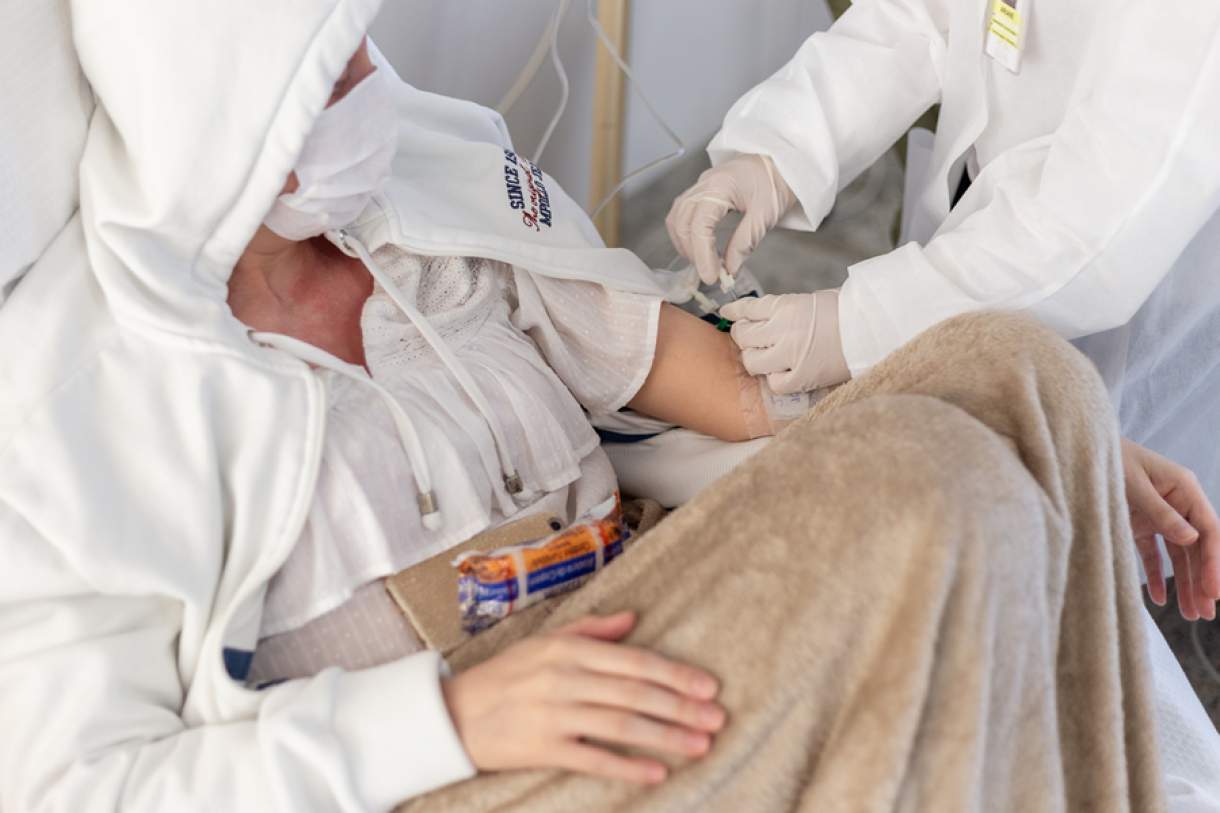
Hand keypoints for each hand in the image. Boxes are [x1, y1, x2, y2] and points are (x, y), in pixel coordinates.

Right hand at [442, 612, 725, 784]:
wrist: (454, 713)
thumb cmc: (505, 675)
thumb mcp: (546, 642)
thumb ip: (593, 630)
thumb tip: (634, 619)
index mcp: (569, 650)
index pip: (634, 661)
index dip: (675, 674)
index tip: (708, 686)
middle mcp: (564, 678)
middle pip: (634, 693)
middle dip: (681, 707)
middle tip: (717, 718)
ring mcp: (554, 714)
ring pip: (620, 725)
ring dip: (665, 736)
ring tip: (700, 745)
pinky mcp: (542, 748)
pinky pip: (592, 758)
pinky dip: (626, 767)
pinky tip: (657, 772)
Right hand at [666, 155, 795, 285]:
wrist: (782, 161)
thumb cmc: (777, 182)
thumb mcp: (765, 215)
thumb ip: (744, 243)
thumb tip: (729, 270)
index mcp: (720, 186)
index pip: (700, 225)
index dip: (702, 255)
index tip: (712, 277)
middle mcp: (704, 184)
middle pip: (682, 222)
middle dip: (692, 252)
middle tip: (710, 273)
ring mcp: (700, 186)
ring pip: (677, 217)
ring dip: (685, 243)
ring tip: (703, 262)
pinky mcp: (702, 191)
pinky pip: (682, 213)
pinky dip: (686, 233)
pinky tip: (698, 247)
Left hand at [722, 292, 848, 394]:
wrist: (872, 330)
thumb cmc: (846, 312)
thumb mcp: (810, 300)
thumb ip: (783, 309)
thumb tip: (759, 317)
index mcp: (786, 306)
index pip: (748, 309)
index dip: (734, 312)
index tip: (727, 314)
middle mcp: (783, 330)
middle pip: (743, 336)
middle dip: (743, 336)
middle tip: (750, 339)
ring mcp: (790, 356)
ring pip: (752, 361)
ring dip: (755, 359)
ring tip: (767, 356)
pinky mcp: (801, 378)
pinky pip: (773, 383)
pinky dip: (775, 379)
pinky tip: (784, 372)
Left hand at [1122, 438, 1219, 619]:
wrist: (1080, 447)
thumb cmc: (1108, 457)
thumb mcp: (1133, 484)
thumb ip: (1161, 512)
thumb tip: (1191, 539)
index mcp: (1184, 488)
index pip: (1208, 530)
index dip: (1213, 562)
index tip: (1214, 591)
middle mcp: (1177, 503)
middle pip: (1196, 547)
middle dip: (1202, 581)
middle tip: (1205, 614)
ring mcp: (1159, 515)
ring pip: (1178, 555)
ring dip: (1185, 584)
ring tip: (1190, 614)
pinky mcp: (1140, 524)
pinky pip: (1153, 554)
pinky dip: (1156, 575)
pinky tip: (1158, 599)